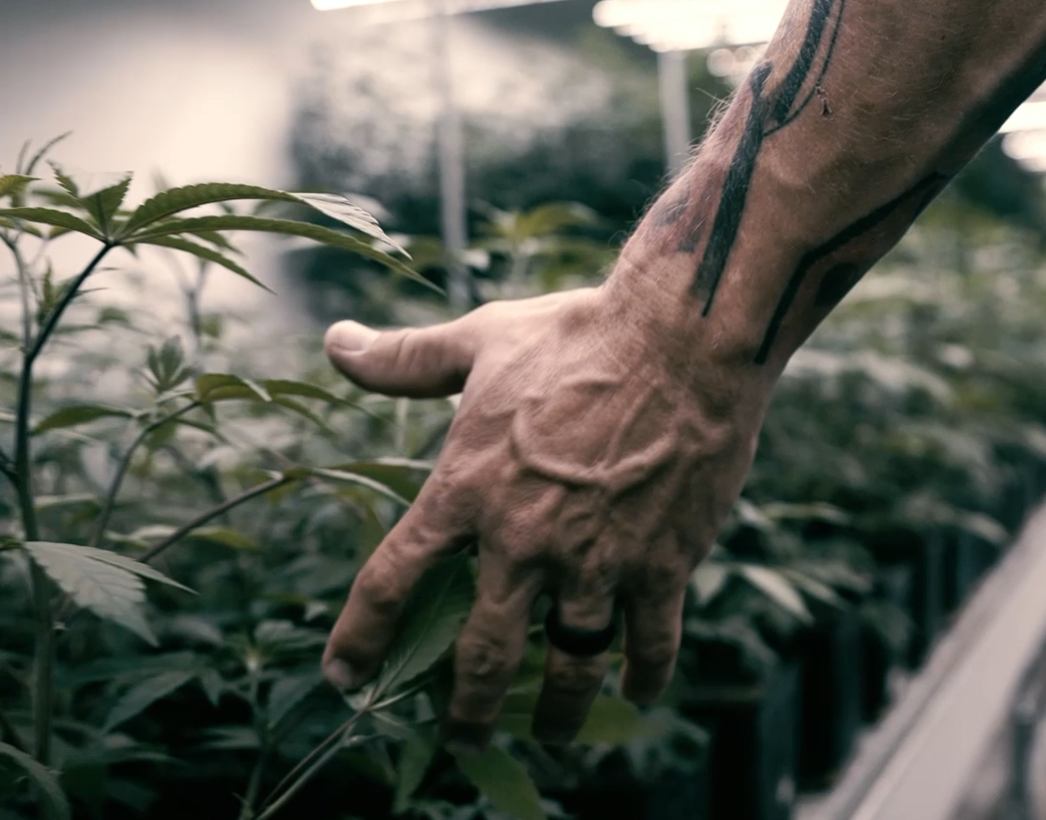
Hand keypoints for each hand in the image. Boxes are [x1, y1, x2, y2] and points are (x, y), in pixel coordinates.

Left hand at [317, 281, 762, 750]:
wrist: (682, 340)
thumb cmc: (579, 334)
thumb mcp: (482, 341)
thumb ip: (407, 360)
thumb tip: (337, 342)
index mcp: (466, 490)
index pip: (392, 581)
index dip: (359, 639)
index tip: (345, 677)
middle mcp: (523, 541)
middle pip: (482, 656)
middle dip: (468, 711)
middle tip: (463, 739)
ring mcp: (595, 560)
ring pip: (568, 665)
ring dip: (558, 711)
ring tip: (552, 734)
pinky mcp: (661, 564)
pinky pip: (650, 641)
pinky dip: (643, 675)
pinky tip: (637, 691)